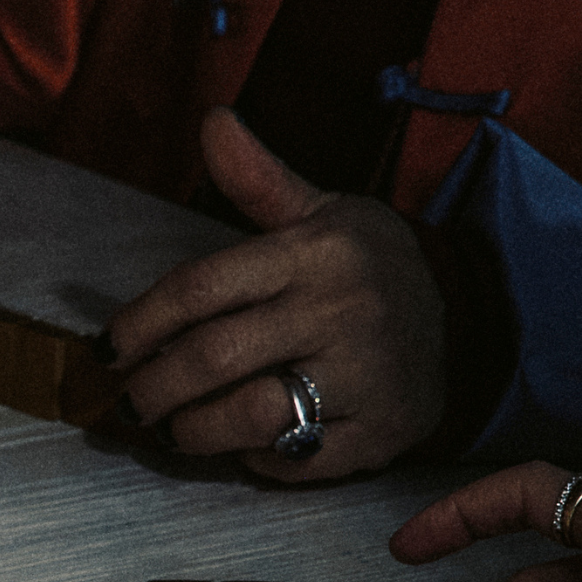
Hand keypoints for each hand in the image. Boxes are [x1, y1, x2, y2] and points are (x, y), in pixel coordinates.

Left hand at [104, 108, 444, 479]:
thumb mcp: (322, 212)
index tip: (108, 348)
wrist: (474, 319)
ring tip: (173, 429)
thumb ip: (257, 178)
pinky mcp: (382, 432)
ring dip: (195, 431)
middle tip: (131, 402)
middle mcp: (339, 312)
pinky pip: (300, 461)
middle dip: (154, 387)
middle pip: (214, 357)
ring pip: (253, 415)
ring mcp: (365, 376)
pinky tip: (243, 446)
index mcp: (313, 253)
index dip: (141, 322)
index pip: (201, 287)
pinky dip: (259, 461)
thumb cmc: (370, 267)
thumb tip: (213, 121)